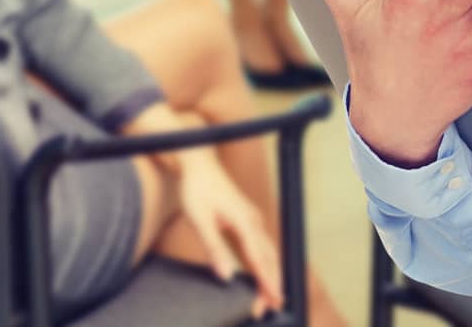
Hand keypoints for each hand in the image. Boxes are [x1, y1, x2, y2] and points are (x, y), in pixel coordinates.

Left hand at [173, 148, 282, 318]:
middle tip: (275, 307)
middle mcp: (254, 221)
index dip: (267, 282)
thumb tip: (226, 276)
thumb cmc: (197, 190)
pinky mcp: (249, 220)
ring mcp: (253, 220)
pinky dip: (266, 263)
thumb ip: (214, 248)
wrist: (199, 164)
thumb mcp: (200, 220)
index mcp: (244, 221)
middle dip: (272, 283)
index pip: (259, 258)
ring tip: (272, 298)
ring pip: (268, 252)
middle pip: (269, 257)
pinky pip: (262, 246)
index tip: (274, 300)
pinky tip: (263, 275)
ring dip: (271, 274)